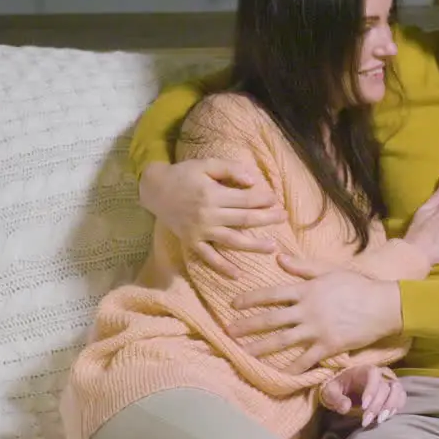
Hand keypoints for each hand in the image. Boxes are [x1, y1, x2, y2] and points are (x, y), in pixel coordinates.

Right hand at [139, 160, 287, 277]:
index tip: (276, 200)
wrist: (155, 190)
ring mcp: (200, 231)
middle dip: (267, 219)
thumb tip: (254, 181)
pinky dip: (222, 267)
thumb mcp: (206, 164)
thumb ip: (230, 169)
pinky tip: (238, 274)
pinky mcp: (192, 242)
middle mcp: (208, 214)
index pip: (245, 199)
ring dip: (254, 245)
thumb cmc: (184, 174)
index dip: (263, 199)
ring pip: (232, 241)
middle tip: (283, 218)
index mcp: (212, 194)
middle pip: (244, 219)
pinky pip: (209, 257)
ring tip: (273, 247)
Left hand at [229, 256, 401, 372]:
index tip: (232, 305)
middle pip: (271, 320)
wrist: (383, 305)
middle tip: (227, 333)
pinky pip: (305, 360)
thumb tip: (278, 257)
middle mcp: (307, 311)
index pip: (271, 294)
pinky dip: (291, 369)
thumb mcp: (329, 270)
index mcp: (306, 290)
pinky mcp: (328, 347)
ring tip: (244, 354)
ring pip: (282, 341)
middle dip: (247, 326)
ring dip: (261, 348)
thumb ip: (302, 266)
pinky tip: (278, 375)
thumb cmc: (357, 285)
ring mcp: (317, 330)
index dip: (250, 299)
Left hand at [319, 365, 405, 427]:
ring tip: (380, 420)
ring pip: (398, 390)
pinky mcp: (393, 391)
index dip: (371, 390)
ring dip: (391, 406)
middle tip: (366, 421)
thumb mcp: (330, 391)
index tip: (363, 407)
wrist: (346, 388)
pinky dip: (397, 407)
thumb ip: (335, 397)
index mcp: (364, 369)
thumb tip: (346, 407)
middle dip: (377, 406)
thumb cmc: (338, 387)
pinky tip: (387, 417)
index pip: (373, 374)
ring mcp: (388, 381)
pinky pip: (401, 397)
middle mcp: (380, 373)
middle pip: (385, 387)